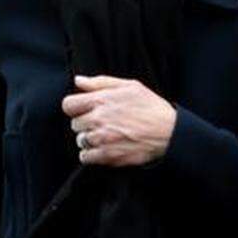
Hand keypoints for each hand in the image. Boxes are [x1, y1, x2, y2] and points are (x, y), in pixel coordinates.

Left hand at [61, 75, 176, 166]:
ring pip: (80, 140)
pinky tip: (103, 148)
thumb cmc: (151, 107)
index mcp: (101, 100)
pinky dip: (91, 154)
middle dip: (85, 123)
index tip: (84, 110)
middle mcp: (98, 120)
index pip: (68, 105)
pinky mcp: (108, 156)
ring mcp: (102, 139)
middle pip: (74, 124)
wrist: (170, 132)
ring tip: (106, 136)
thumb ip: (100, 82)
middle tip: (101, 123)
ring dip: (89, 139)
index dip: (75, 108)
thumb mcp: (129, 86)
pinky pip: (85, 157)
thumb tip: (78, 80)